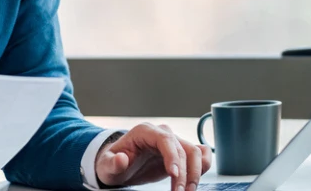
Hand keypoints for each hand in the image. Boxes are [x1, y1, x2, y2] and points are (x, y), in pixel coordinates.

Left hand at [94, 123, 211, 190]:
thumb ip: (112, 163)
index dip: (173, 156)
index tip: (174, 175)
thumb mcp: (106, 165)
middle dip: (185, 173)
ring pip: (195, 152)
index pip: (165, 140)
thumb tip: (121, 159)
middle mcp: (162, 134)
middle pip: (183, 149)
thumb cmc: (112, 163)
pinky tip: (197, 180)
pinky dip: (203, 165)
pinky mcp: (180, 153)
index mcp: (145, 132)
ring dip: (196, 173)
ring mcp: (173, 142)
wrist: (119, 164)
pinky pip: (199, 154)